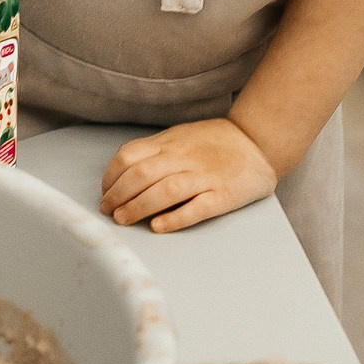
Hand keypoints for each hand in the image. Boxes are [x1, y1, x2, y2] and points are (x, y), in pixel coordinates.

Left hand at [99, 118, 277, 232]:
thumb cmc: (215, 142)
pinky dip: (175, 218)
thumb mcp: (180, 137)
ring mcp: (204, 176)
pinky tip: (159, 226)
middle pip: (142, 174)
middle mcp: (183, 158)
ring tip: (124, 220)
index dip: (111, 176)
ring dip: (139, 206)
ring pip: (165, 191)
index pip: (130, 156)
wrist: (258, 141)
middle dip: (119, 194)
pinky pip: (197, 208)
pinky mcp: (223, 195)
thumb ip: (155, 151)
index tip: (105, 192)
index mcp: (170, 143)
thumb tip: (123, 172)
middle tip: (108, 210)